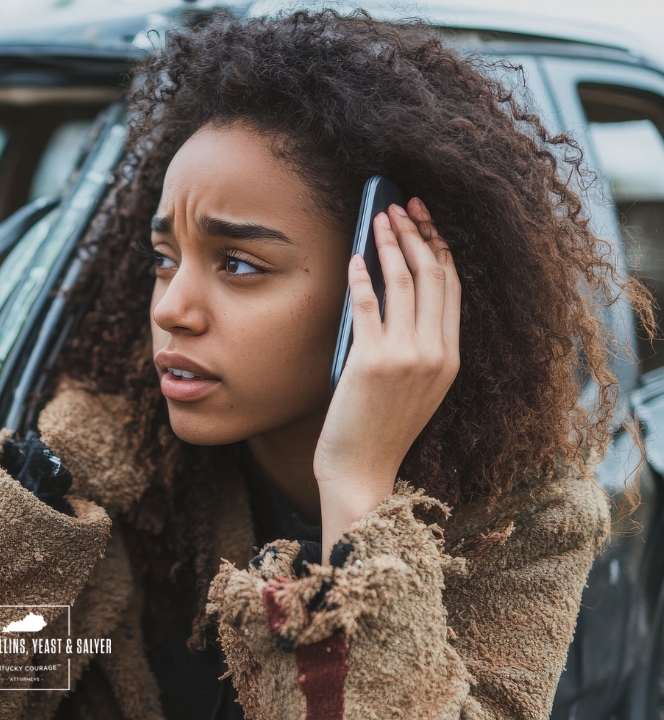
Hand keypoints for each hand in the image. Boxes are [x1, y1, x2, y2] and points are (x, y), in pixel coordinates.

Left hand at [313, 198, 460, 556]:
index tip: (426, 221)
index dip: (440, 247)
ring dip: (390, 243)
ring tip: (379, 217)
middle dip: (417, 233)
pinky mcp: (373, 361)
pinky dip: (363, 276)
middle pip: (434, 275)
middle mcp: (437, 353)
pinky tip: (355, 256)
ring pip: (406, 283)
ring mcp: (407, 357)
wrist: (361, 470)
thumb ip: (413, 344)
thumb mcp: (412, 385)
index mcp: (451, 358)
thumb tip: (391, 290)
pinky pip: (368, 305)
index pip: (452, 288)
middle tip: (400, 205)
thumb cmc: (377, 428)